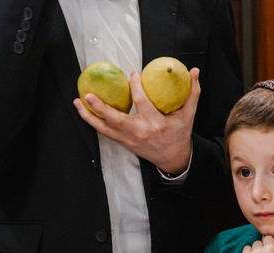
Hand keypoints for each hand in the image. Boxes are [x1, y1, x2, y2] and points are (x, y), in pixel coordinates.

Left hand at [73, 67, 200, 173]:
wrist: (174, 158)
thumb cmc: (180, 135)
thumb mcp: (188, 115)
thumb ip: (192, 93)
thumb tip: (195, 71)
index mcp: (156, 124)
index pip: (142, 102)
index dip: (136, 86)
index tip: (133, 74)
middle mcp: (140, 133)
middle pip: (116, 119)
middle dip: (100, 107)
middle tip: (88, 94)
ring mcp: (130, 140)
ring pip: (105, 129)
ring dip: (89, 116)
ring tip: (78, 102)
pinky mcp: (124, 143)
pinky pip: (105, 133)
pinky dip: (94, 122)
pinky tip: (85, 112)